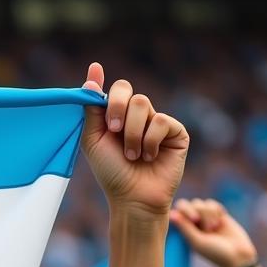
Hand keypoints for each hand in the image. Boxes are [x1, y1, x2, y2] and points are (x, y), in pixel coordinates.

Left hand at [81, 63, 188, 220]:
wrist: (132, 198)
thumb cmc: (111, 173)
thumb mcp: (94, 142)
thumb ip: (92, 112)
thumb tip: (91, 77)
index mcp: (117, 118)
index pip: (114, 91)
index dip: (104, 84)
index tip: (95, 68)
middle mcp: (138, 117)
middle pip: (127, 91)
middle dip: (116, 109)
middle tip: (113, 130)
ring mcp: (158, 122)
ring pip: (142, 104)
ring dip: (132, 133)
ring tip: (132, 156)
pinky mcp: (176, 131)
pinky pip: (161, 121)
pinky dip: (150, 141)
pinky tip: (149, 157)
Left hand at [169, 198, 257, 266]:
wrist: (237, 254)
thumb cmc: (214, 251)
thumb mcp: (197, 241)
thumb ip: (185, 227)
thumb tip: (171, 213)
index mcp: (184, 230)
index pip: (178, 211)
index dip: (185, 210)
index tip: (195, 219)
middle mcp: (192, 223)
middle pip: (190, 204)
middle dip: (199, 211)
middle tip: (208, 225)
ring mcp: (205, 218)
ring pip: (202, 203)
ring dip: (209, 214)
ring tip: (215, 227)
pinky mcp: (218, 214)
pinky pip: (212, 204)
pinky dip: (216, 211)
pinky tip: (220, 222)